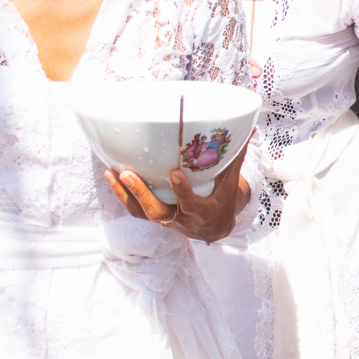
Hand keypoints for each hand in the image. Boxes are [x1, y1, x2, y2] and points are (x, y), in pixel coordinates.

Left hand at [107, 133, 254, 242]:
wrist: (212, 229)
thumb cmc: (221, 201)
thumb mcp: (230, 184)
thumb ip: (235, 158)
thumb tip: (247, 128)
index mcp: (201, 212)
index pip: (191, 204)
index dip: (182, 191)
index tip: (175, 173)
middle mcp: (180, 219)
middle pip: (157, 212)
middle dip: (140, 194)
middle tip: (127, 174)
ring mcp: (165, 219)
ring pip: (141, 213)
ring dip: (124, 194)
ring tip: (112, 173)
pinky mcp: (154, 216)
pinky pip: (134, 210)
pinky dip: (121, 195)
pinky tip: (111, 176)